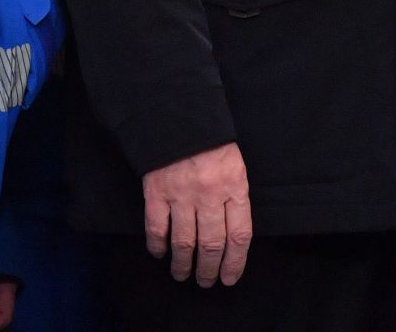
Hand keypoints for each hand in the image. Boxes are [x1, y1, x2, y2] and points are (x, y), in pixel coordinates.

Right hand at [142, 141, 251, 286]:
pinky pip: (157, 228)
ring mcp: (181, 194)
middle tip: (205, 282)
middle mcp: (209, 194)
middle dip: (209, 269)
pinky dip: (157, 246)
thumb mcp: (234, 164)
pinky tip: (160, 254)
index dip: (235, 262)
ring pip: (184, 242)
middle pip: (211, 244)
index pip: (239, 235)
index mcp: (234, 186)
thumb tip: (232, 234)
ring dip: (183, 264)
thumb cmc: (211, 140)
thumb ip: (234, 196)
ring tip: (182, 275)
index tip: (230, 278)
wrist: (177, 113)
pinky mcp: (156, 192)